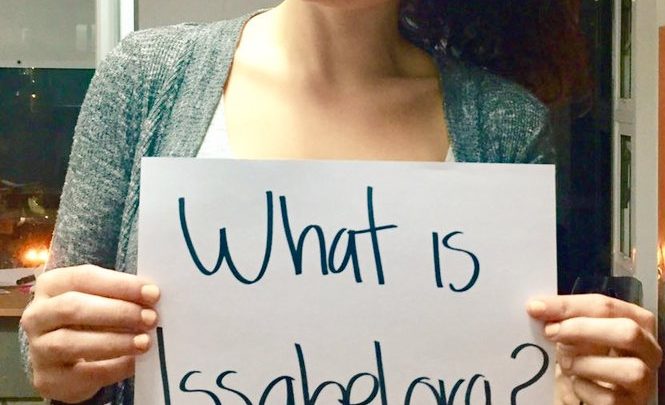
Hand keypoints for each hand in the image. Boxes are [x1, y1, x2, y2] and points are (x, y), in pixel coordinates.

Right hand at [20, 265, 159, 402]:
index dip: (120, 285)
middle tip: (150, 318)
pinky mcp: (48, 378)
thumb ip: (119, 296)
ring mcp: (38, 348)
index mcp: (51, 285)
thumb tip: (152, 296)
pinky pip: (82, 373)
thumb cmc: (86, 321)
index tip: (152, 293)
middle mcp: (37, 315)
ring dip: (114, 341)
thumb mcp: (99, 301)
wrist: (62, 362)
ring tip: (144, 342)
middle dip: (118, 312)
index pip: (84, 278)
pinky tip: (133, 362)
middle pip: (73, 307)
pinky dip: (112, 367)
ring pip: (71, 342)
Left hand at [527, 294, 661, 404]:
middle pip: (627, 332)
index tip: (536, 307)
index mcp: (636, 321)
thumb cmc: (584, 357)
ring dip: (586, 364)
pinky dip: (584, 389)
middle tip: (550, 332)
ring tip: (564, 364)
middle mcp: (648, 349)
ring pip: (628, 369)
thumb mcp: (576, 333)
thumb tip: (538, 307)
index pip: (607, 306)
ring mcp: (644, 380)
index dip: (569, 305)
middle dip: (583, 329)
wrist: (586, 393)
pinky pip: (609, 398)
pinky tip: (574, 384)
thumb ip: (564, 318)